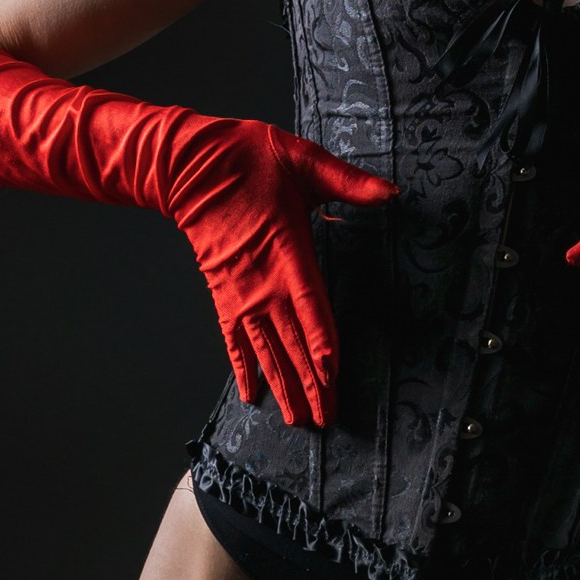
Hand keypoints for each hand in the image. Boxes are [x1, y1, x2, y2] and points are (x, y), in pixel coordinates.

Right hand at [165, 118, 398, 424]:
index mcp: (287, 252)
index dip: (323, 346)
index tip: (333, 378)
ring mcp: (240, 294)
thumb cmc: (247, 159)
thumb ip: (348, 183)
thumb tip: (392, 192)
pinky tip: (252, 396)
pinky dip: (244, 368)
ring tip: (298, 420)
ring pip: (266, 350)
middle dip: (310, 382)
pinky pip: (234, 340)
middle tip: (325, 419)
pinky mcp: (222, 294)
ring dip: (283, 386)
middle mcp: (263, 283)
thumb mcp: (303, 160)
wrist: (187, 165)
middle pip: (292, 342)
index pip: (311, 309)